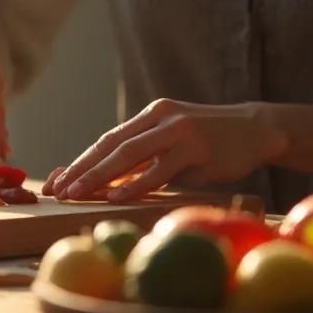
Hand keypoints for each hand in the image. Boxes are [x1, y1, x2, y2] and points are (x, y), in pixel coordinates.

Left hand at [43, 98, 288, 201]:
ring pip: (130, 154)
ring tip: (77, 193)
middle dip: (81, 169)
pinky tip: (117, 196)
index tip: (56, 181)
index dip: (79, 161)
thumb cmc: (209, 142)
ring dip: (100, 176)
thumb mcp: (172, 141)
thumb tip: (107, 182)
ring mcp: (179, 131)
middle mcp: (160, 118)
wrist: (256, 129)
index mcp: (149, 116)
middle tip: (57, 189)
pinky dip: (137, 183)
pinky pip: (161, 168)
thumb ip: (145, 158)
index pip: (106, 141)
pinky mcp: (198, 148)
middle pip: (111, 146)